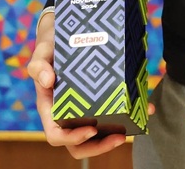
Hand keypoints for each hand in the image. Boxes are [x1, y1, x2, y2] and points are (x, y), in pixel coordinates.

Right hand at [26, 11, 127, 158]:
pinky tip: (145, 108)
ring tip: (131, 129)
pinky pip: (111, 114)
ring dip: (112, 138)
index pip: (56, 134)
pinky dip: (129, 115)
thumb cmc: (50, 48)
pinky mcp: (98, 101)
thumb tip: (47, 80)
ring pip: (95, 136)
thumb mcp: (42, 52)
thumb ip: (39, 65)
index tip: (92, 129)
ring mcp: (82, 109)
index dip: (72, 138)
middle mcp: (65, 114)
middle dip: (98, 147)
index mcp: (50, 107)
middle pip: (77, 144)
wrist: (62, 36)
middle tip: (119, 137)